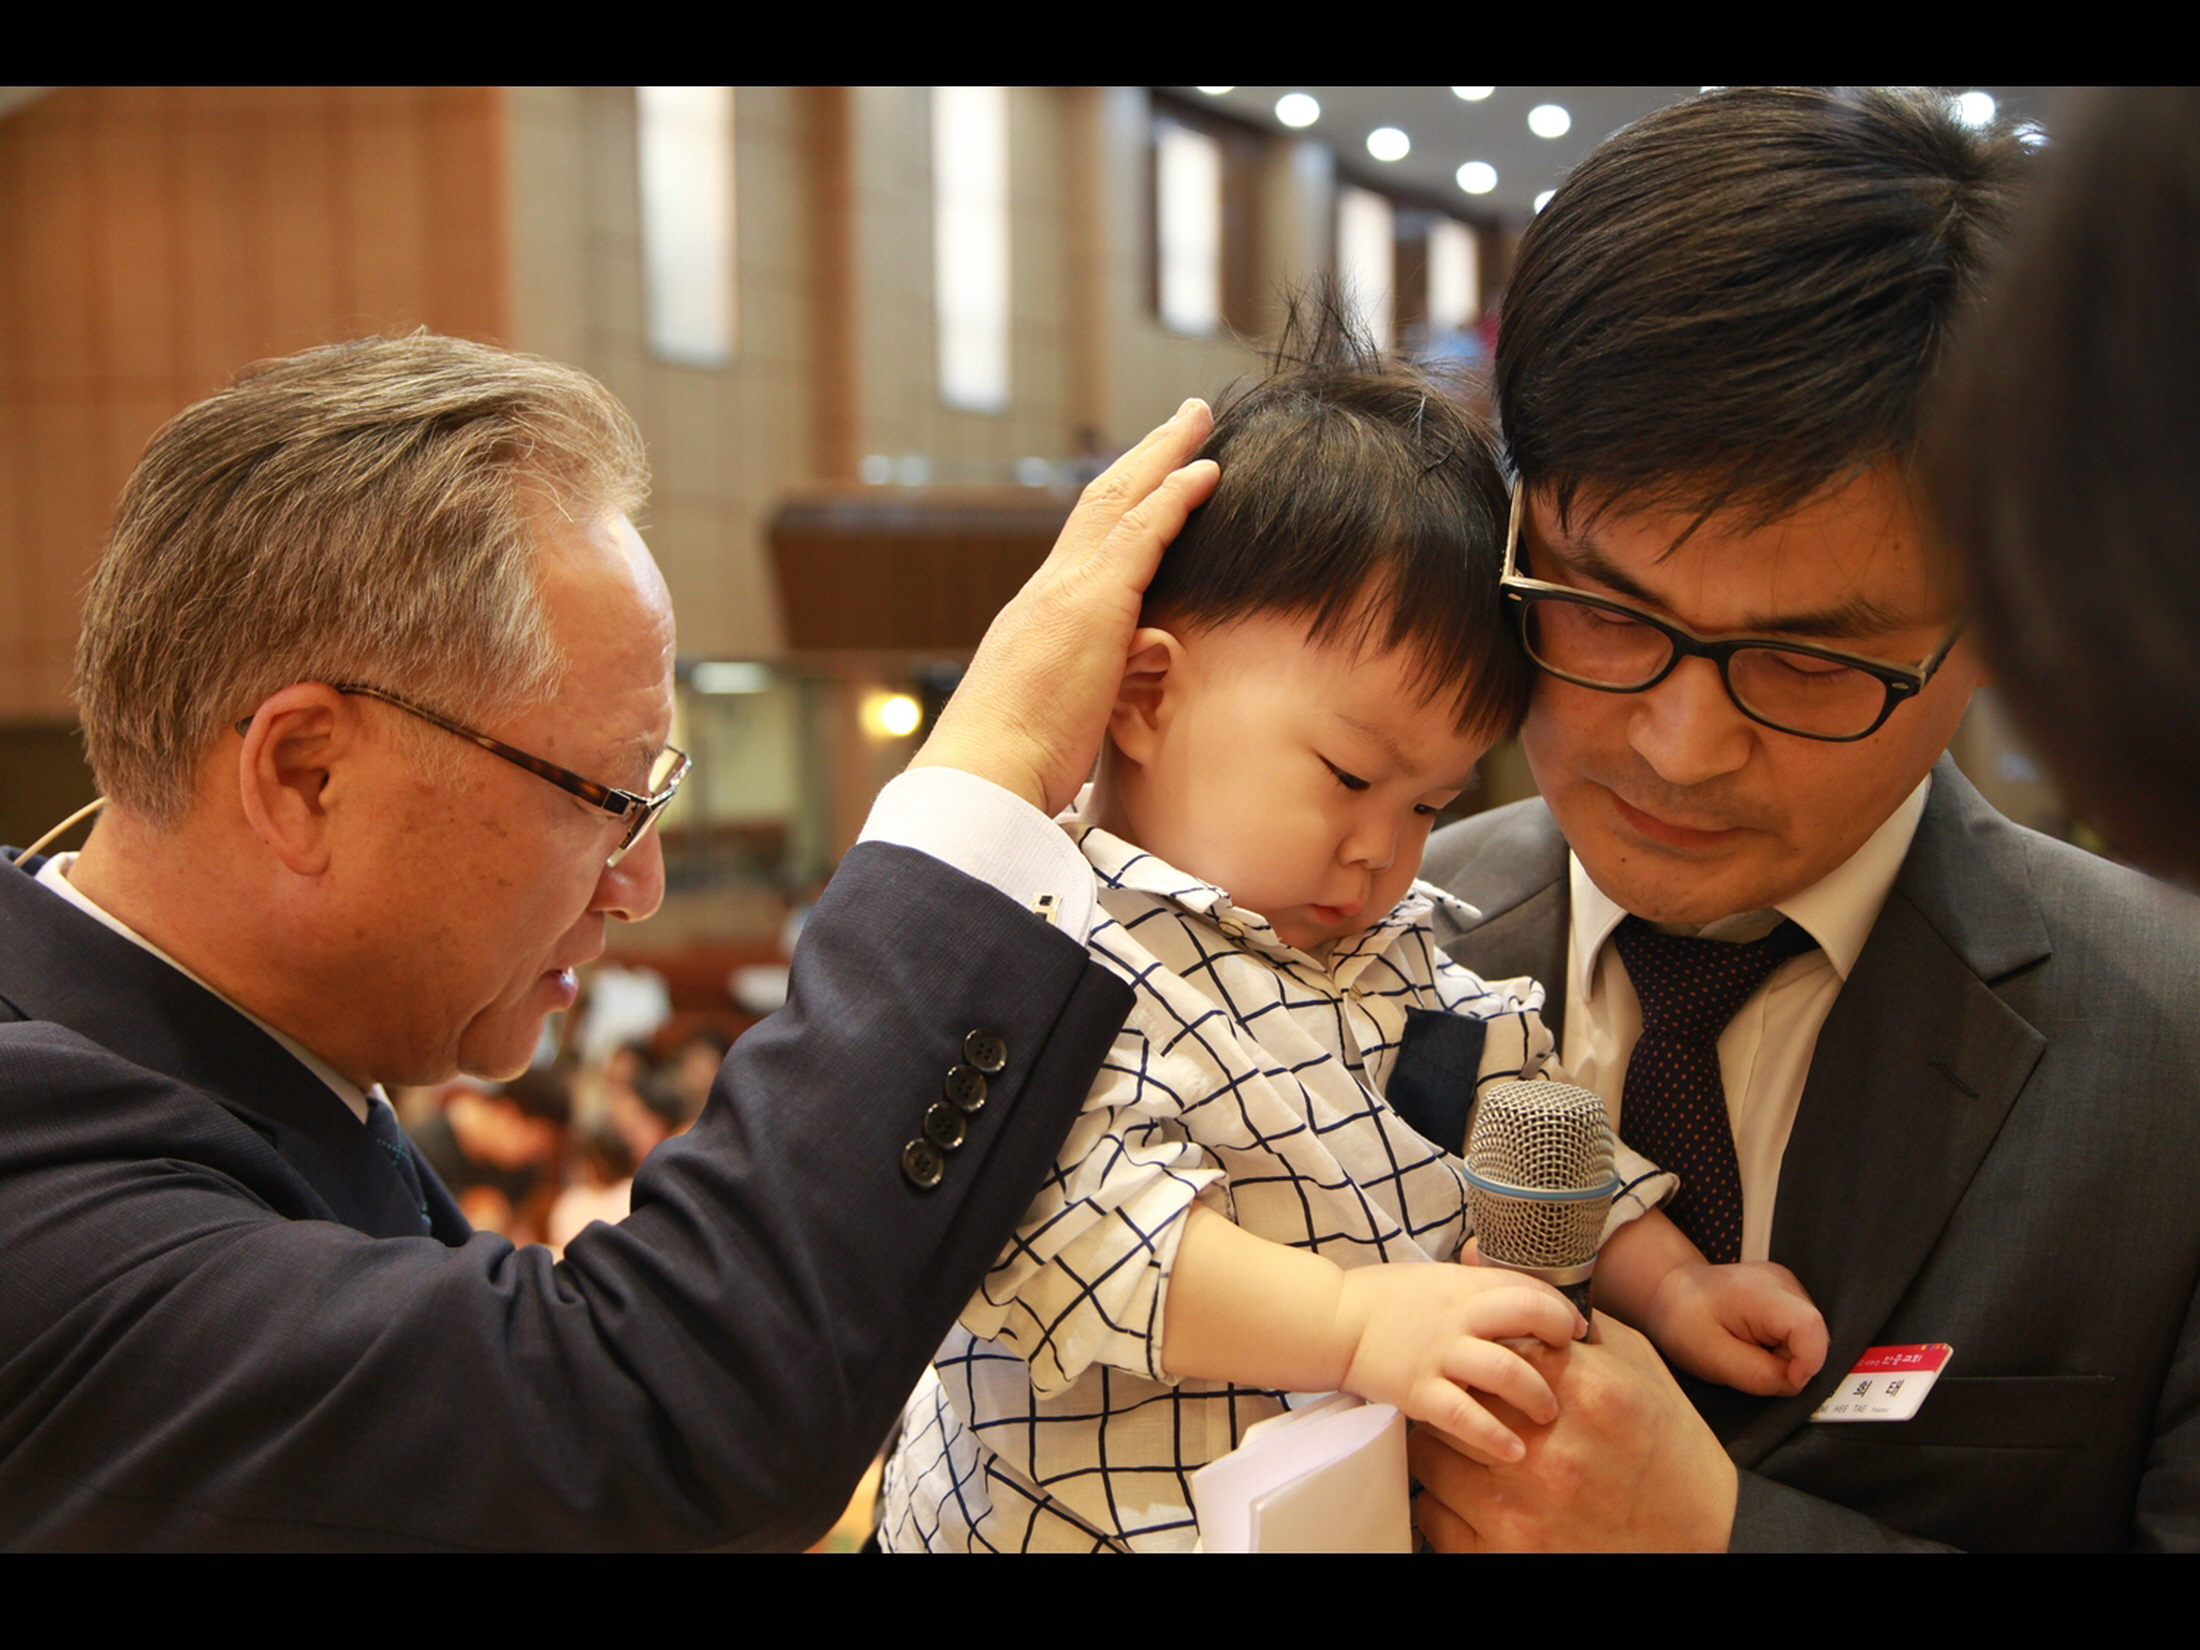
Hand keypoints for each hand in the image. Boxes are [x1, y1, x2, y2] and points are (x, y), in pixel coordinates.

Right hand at [908, 401, 1218, 813]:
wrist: (984, 775)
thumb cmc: (1015, 768)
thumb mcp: (1060, 719)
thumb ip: (1095, 689)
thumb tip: (1128, 679)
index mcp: (1041, 617)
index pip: (1086, 543)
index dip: (1123, 503)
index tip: (1151, 475)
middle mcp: (1050, 590)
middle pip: (1102, 502)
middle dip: (1145, 457)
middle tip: (1183, 420)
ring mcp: (1068, 591)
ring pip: (1122, 500)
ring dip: (1164, 454)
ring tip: (1198, 419)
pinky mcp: (1093, 604)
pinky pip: (1143, 534)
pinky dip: (1175, 497)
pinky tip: (1206, 473)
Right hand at [1334, 1262, 1583, 1466]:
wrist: (1332, 1321)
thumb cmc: (1384, 1300)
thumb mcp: (1435, 1278)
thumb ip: (1475, 1285)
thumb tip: (1518, 1293)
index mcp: (1462, 1285)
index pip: (1527, 1287)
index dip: (1561, 1308)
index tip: (1575, 1328)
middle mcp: (1457, 1316)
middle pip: (1528, 1317)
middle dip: (1561, 1341)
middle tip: (1573, 1365)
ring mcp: (1439, 1354)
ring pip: (1507, 1370)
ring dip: (1538, 1395)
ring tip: (1547, 1413)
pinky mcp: (1419, 1390)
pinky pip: (1467, 1416)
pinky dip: (1495, 1436)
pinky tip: (1514, 1449)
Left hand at [1408, 1314, 1736, 1550]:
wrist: (1702, 1536)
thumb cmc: (1667, 1446)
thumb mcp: (1638, 1364)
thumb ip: (1572, 1317)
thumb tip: (1496, 1264)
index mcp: (1580, 1391)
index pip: (1488, 1345)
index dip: (1480, 1350)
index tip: (1481, 1356)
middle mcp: (1547, 1450)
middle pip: (1452, 1397)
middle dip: (1455, 1393)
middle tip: (1468, 1400)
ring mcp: (1522, 1509)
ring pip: (1430, 1454)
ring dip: (1443, 1446)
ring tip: (1467, 1447)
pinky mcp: (1507, 1554)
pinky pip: (1435, 1516)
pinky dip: (1444, 1502)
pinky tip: (1471, 1493)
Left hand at [1643, 1261, 1828, 1396]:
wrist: (1671, 1290)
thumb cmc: (1683, 1320)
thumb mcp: (1712, 1357)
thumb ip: (1758, 1375)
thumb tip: (1796, 1384)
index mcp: (1761, 1291)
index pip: (1809, 1326)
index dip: (1807, 1363)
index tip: (1782, 1382)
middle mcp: (1783, 1282)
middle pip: (1813, 1336)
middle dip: (1791, 1364)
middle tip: (1749, 1363)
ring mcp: (1788, 1285)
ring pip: (1808, 1337)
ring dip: (1785, 1357)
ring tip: (1747, 1351)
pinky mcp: (1788, 1295)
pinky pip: (1799, 1333)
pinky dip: (1782, 1348)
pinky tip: (1754, 1343)